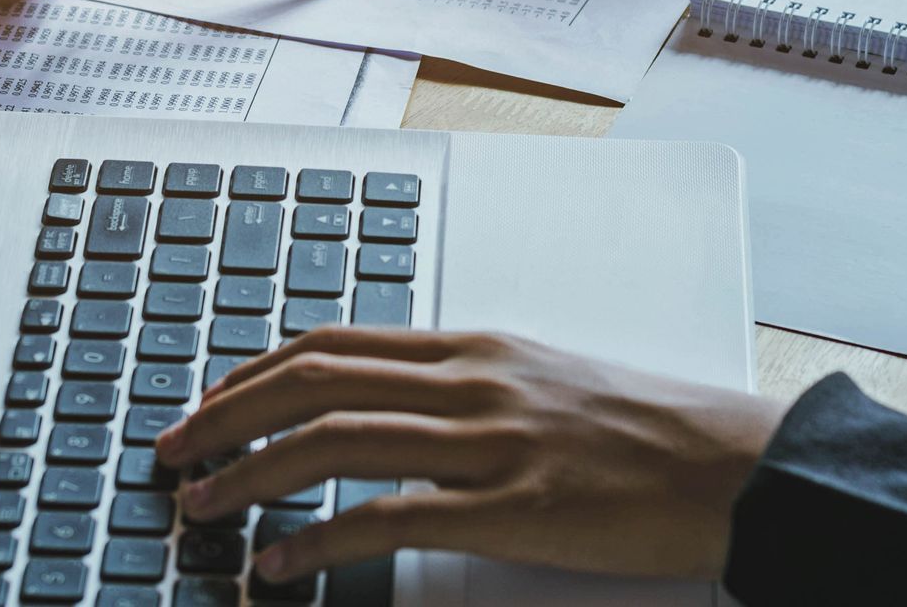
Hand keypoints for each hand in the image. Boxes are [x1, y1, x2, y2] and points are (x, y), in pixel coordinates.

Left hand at [154, 329, 786, 585]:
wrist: (734, 463)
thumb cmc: (646, 428)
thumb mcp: (544, 379)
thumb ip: (465, 385)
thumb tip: (387, 405)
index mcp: (475, 346)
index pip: (335, 343)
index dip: (254, 371)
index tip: (207, 402)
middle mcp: (471, 380)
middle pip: (316, 380)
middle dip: (225, 414)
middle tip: (172, 451)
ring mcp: (491, 440)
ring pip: (338, 439)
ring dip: (251, 472)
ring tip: (202, 505)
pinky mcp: (513, 507)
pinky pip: (391, 517)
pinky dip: (319, 538)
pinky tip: (280, 563)